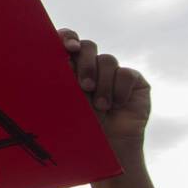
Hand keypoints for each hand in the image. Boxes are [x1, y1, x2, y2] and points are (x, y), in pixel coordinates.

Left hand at [57, 28, 149, 149]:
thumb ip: (58, 81)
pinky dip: (119, 90)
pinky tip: (116, 106)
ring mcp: (112, 72)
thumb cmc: (78, 127)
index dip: (66, 37)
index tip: (67, 46)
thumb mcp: (63, 103)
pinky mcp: (134, 81)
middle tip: (84, 87)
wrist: (105, 149)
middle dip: (85, 64)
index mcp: (69, 67)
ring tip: (100, 106)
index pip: (66, 41)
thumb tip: (53, 61)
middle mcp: (90, 66)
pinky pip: (126, 74)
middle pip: (87, 46)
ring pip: (107, 60)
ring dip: (103, 83)